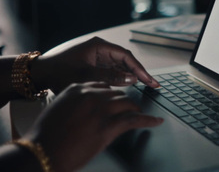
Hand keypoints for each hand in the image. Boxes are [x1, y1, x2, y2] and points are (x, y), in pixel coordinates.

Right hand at [23, 82, 163, 171]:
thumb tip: (88, 107)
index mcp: (77, 89)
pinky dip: (148, 120)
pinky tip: (156, 121)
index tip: (117, 98)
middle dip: (124, 102)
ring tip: (140, 113)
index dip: (112, 94)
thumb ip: (76, 103)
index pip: (103, 85)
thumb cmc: (46, 135)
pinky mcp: (109, 126)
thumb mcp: (59, 109)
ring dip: (136, 109)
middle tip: (129, 108)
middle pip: (117, 94)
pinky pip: (135, 120)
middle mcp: (92, 95)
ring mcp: (102, 110)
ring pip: (127, 103)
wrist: (42, 152)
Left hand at [32, 37, 159, 92]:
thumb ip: (110, 76)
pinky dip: (123, 78)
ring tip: (147, 85)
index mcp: (99, 46)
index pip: (126, 56)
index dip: (140, 69)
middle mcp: (100, 50)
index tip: (150, 80)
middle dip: (140, 72)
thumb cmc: (58, 72)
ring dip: (132, 75)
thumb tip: (132, 78)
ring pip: (121, 66)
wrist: (40, 75)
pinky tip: (130, 85)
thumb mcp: (85, 76)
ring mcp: (98, 57)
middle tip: (153, 84)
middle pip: (126, 60)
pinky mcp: (95, 65)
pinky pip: (113, 70)